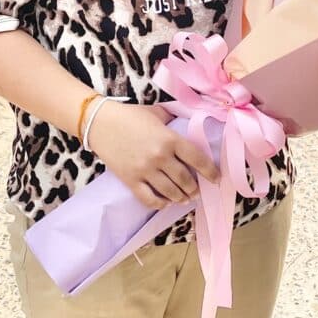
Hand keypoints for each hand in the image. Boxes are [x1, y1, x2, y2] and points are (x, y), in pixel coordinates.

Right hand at [87, 101, 219, 209]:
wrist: (101, 122)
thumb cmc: (130, 115)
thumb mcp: (157, 113)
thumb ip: (173, 121)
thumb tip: (186, 124)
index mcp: (170, 138)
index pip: (197, 158)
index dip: (210, 171)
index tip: (217, 179)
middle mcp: (160, 157)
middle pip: (184, 179)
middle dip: (194, 188)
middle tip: (197, 191)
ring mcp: (145, 170)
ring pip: (170, 192)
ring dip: (180, 198)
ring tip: (185, 199)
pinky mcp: (130, 180)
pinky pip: (149, 198)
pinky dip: (160, 204)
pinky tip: (165, 204)